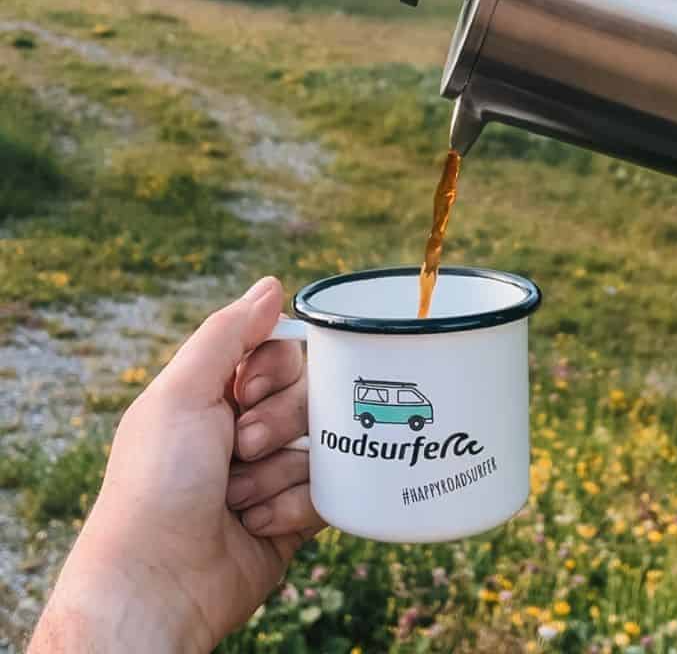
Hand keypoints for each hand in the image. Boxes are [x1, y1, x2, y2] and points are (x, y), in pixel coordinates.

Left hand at [29, 277, 322, 653]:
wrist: (158, 583)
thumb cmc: (155, 483)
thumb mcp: (181, 391)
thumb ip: (228, 332)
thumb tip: (273, 285)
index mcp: (218, 394)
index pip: (282, 352)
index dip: (275, 369)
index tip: (243, 392)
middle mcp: (247, 429)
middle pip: (309, 394)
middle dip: (279, 422)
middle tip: (240, 448)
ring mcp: (272, 473)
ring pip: (321, 443)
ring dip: (279, 470)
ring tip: (238, 497)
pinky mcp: (293, 517)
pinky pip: (328, 491)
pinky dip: (293, 506)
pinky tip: (257, 522)